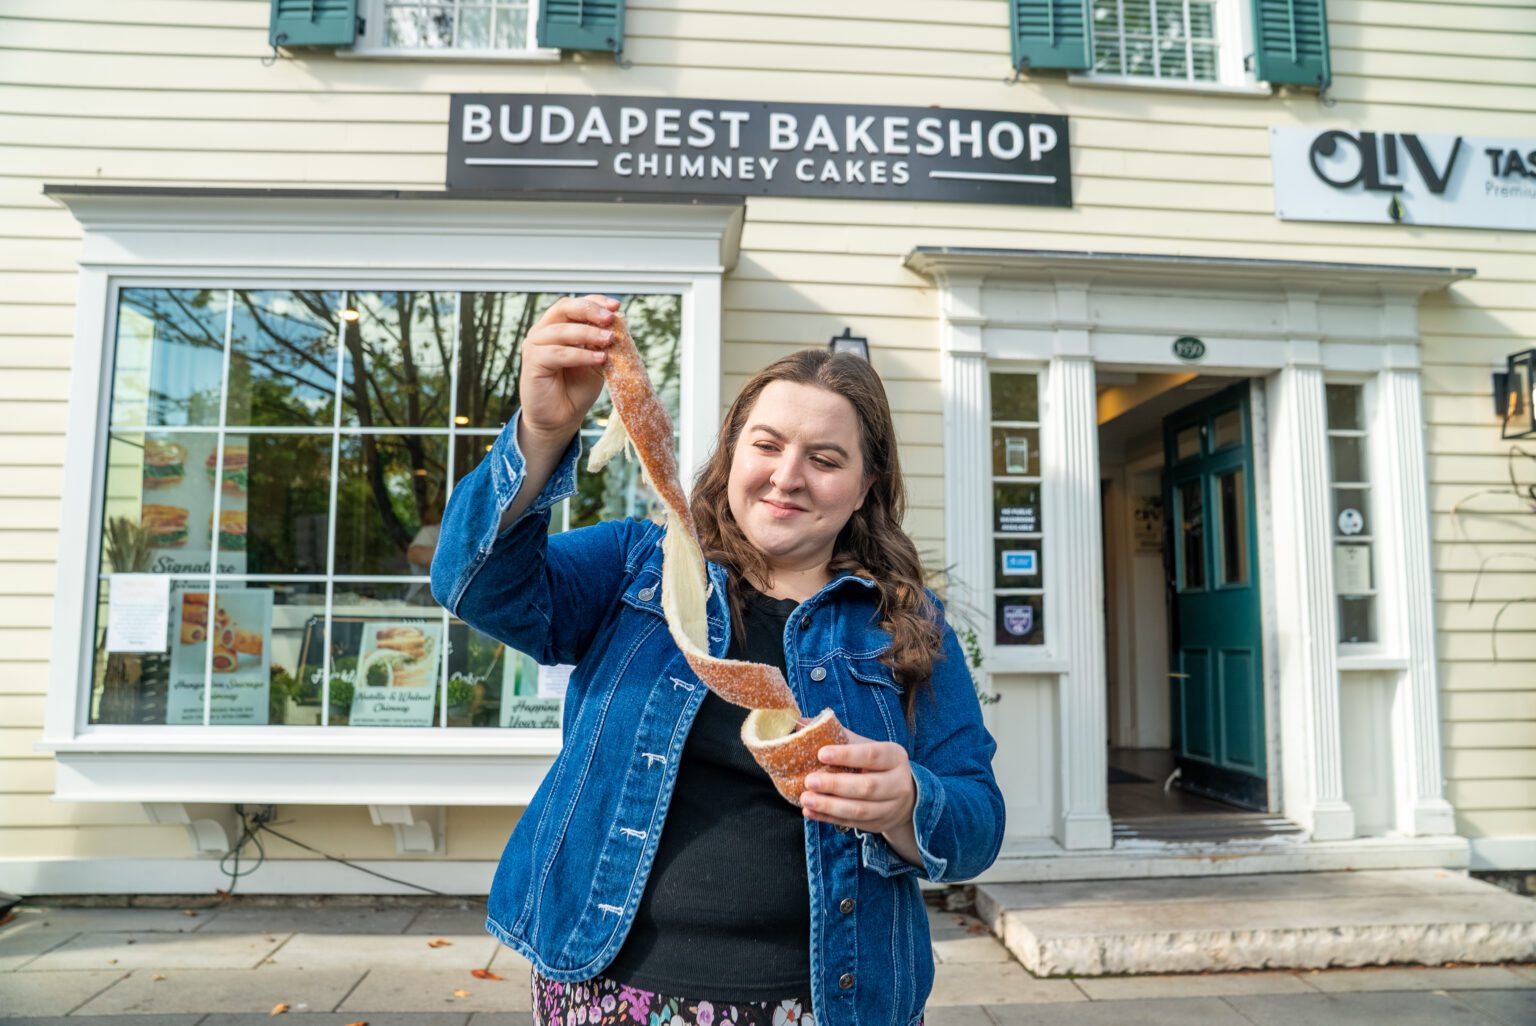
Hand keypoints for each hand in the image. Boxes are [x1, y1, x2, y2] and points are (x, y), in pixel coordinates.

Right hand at [518, 294, 619, 446]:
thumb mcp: (596, 360)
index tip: (616, 306)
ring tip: (610, 340)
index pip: (575, 304)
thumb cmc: (577, 388)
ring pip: (562, 330)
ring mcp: (535, 345)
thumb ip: (603, 342)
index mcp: (558, 326)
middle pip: (565, 308)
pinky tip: (599, 358)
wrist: (561, 418)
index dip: (595, 301)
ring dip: (589, 333)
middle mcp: (544, 331)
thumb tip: (620, 321)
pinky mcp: (532, 362)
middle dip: (590, 310)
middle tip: (611, 319)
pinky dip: (581, 354)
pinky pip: (558, 353)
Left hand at [800, 725, 916, 835]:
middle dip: (835, 785)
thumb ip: (839, 735)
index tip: (821, 754)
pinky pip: (852, 823)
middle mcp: (898, 783)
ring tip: (806, 799)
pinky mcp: (878, 825)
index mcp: (895, 757)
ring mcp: (890, 807)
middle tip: (809, 781)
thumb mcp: (867, 747)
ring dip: (830, 805)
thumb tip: (803, 722)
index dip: (847, 755)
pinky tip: (810, 812)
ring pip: (859, 809)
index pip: (872, 755)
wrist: (903, 796)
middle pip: (867, 786)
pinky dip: (829, 818)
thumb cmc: (877, 765)